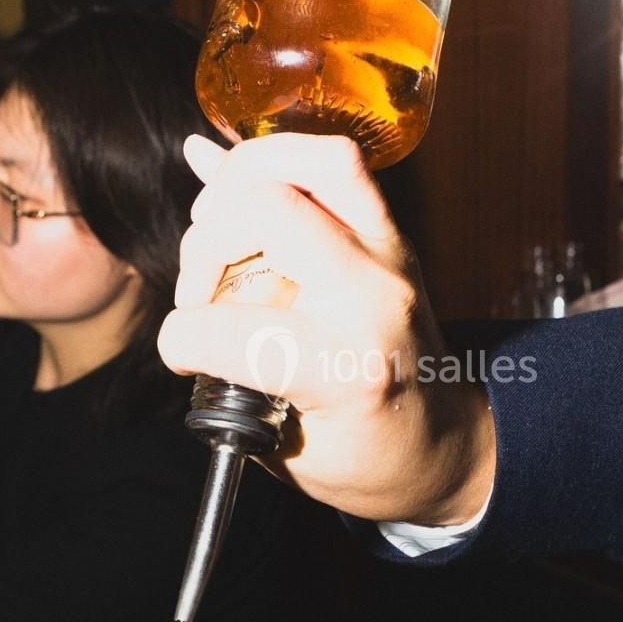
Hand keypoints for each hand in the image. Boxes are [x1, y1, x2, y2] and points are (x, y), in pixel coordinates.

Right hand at [158, 134, 494, 526]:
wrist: (442, 448)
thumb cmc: (365, 460)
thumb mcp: (286, 445)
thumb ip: (231, 378)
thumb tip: (183, 318)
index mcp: (348, 368)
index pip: (231, 328)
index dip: (180, 341)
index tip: (181, 356)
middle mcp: (375, 299)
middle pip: (269, 211)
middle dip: (205, 244)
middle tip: (199, 290)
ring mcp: (391, 257)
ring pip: (318, 162)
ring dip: (244, 179)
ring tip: (215, 223)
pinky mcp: (393, 235)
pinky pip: (338, 165)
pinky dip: (279, 162)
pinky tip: (240, 191)